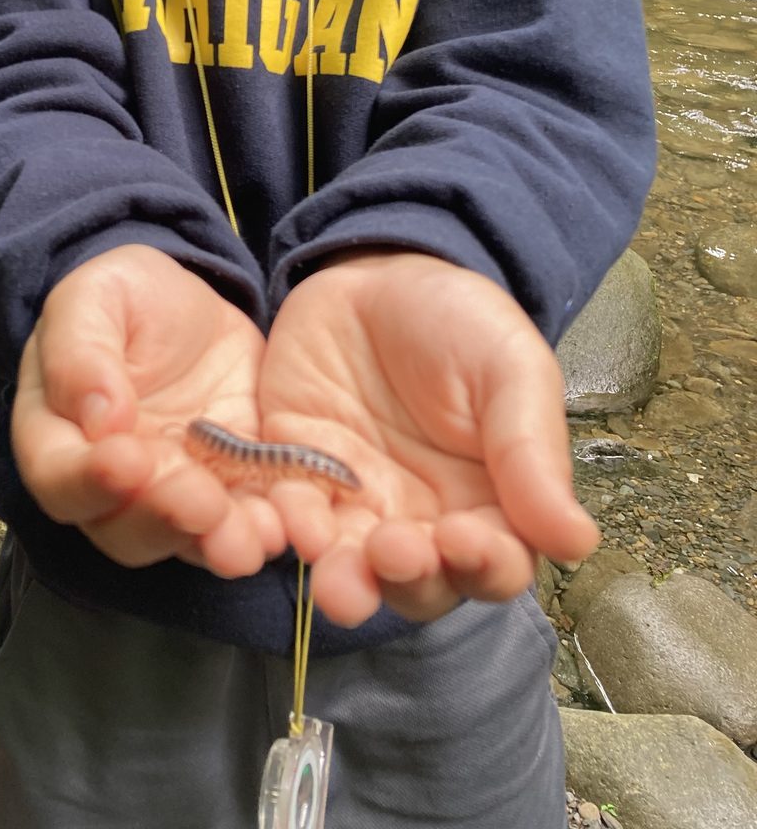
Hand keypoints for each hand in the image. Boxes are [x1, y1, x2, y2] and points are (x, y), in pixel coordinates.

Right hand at [13, 245, 284, 575]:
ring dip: (213, 543)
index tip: (129, 460)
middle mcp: (108, 482)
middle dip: (161, 519)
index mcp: (58, 433)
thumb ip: (80, 350)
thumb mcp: (96, 296)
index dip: (89, 480)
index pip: (58, 477)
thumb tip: (97, 418)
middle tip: (200, 501)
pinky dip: (260, 531)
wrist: (194, 308)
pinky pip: (239, 527)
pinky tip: (284, 524)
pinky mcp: (227, 494)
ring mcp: (170, 494)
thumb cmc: (128, 298)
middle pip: (119, 526)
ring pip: (180, 540)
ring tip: (247, 536)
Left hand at [258, 251, 598, 625]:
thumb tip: (576, 542)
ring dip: (343, 582)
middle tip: (395, 552)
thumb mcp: (509, 368)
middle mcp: (421, 521)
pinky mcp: (292, 477)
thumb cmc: (458, 322)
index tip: (467, 541)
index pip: (495, 565)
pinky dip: (284, 527)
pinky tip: (286, 517)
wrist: (375, 273)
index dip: (484, 566)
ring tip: (335, 577)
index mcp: (490, 506)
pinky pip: (286, 517)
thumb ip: (532, 451)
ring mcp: (353, 506)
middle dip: (408, 581)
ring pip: (349, 570)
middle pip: (419, 585)